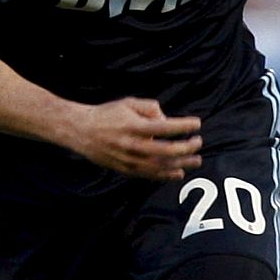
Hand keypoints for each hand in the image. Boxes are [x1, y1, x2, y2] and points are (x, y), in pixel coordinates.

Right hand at [70, 98, 201, 179]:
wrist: (81, 131)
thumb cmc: (107, 114)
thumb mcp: (128, 103)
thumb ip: (150, 108)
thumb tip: (167, 120)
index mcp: (134, 126)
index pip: (165, 127)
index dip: (183, 126)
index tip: (196, 123)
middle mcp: (132, 145)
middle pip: (166, 150)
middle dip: (187, 147)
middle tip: (198, 143)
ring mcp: (129, 160)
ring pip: (161, 166)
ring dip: (181, 164)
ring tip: (196, 160)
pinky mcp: (125, 169)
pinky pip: (149, 175)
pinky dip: (165, 176)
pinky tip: (178, 173)